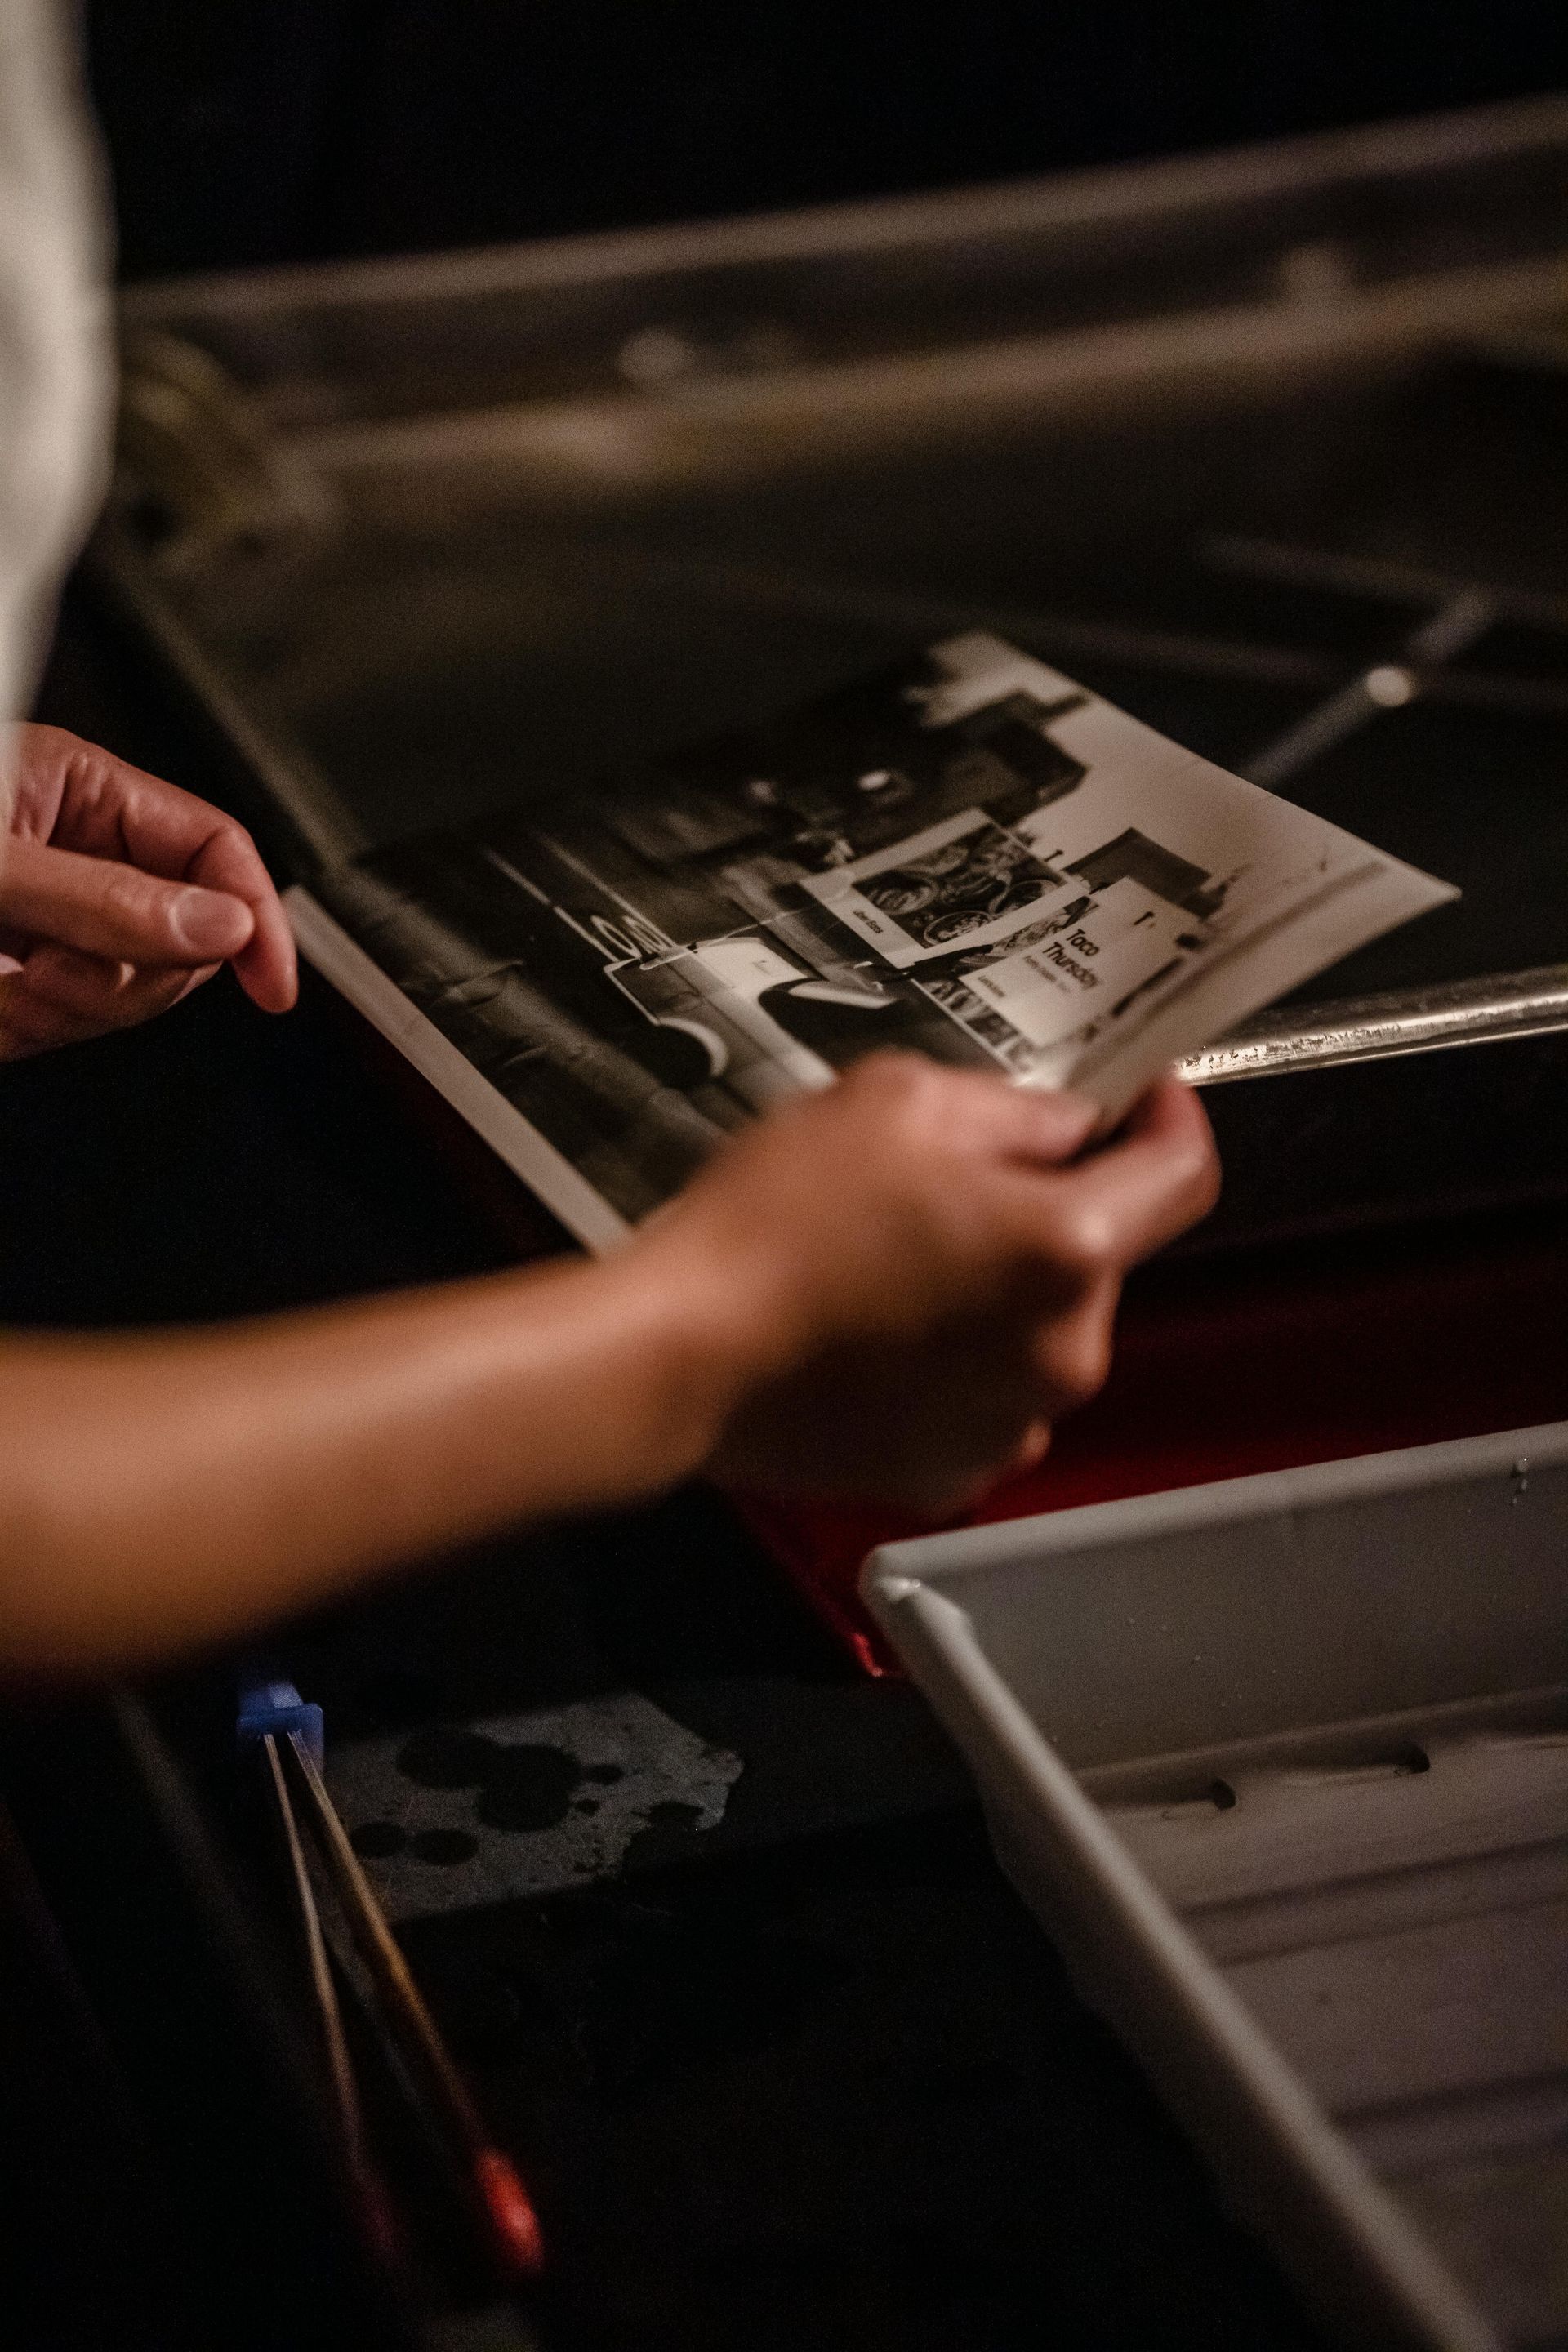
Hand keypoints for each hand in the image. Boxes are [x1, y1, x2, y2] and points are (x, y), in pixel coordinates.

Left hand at [0, 724, 296, 1056]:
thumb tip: (222, 927)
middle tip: (51, 973)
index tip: (272, 982)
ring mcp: (49, 920)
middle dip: (128, 976)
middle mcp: (73, 852)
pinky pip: (70, 1023)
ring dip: (69, 1011)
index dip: (253, 913)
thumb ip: (105, 898)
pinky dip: (31, 1030)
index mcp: (80, 790)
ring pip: (132, 989)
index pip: (213, 845)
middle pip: (183, 936)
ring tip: (6, 991)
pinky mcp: (21, 977)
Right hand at [637, 1053, 1218, 1513]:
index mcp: (1066, 1249)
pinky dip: (955, 1364)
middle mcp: (1063, 1351)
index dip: (1171, 1121)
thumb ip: (1011, 1110)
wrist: (680, 1354)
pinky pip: (987, 1398)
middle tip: (945, 1182)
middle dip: (1043, 1213)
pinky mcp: (954, 1472)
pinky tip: (875, 1333)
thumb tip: (1065, 1129)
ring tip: (890, 1261)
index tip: (1146, 1098)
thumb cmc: (775, 1223)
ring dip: (996, 1293)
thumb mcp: (894, 1100)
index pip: (1184, 1176)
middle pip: (1097, 1257)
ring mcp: (1012, 1425)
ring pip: (1040, 1330)